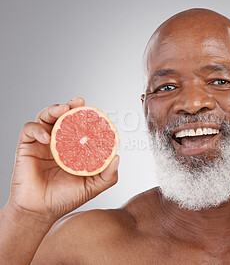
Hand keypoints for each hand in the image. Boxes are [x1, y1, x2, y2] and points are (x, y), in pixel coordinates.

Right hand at [8, 98, 118, 220]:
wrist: (40, 211)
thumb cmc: (65, 198)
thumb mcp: (92, 187)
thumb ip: (107, 175)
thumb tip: (117, 158)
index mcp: (73, 148)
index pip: (80, 126)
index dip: (86, 116)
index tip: (95, 111)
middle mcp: (58, 142)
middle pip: (63, 116)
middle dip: (71, 106)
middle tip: (79, 102)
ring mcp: (42, 143)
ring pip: (45, 117)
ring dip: (53, 110)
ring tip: (63, 110)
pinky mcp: (26, 147)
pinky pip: (29, 130)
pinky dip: (37, 129)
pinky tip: (47, 137)